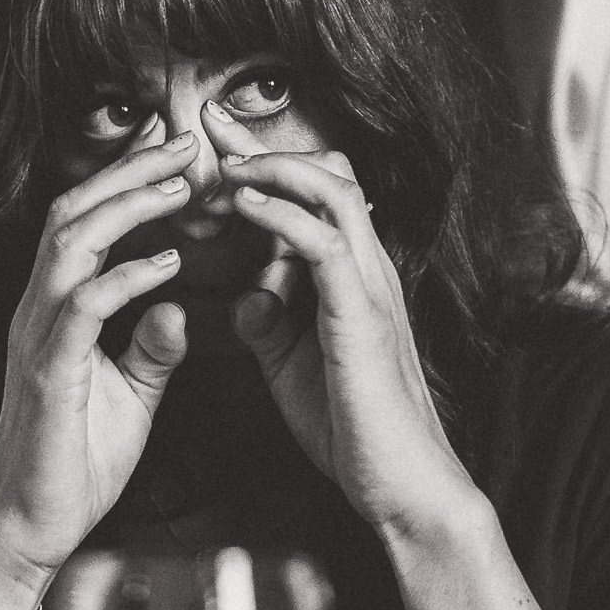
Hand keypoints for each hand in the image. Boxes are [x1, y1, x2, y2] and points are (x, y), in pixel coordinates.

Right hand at [0, 133, 196, 596]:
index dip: (129, 180)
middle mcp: (38, 311)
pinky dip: (126, 277)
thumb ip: (151, 350)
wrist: (31, 528)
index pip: (86, 222)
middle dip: (132, 170)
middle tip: (189, 141)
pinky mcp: (49, 372)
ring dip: (128, 206)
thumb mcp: (132, 397)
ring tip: (182, 183)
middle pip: (74, 212)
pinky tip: (169, 261)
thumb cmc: (76, 465)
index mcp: (56, 311)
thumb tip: (176, 308)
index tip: (181, 154)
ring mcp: (38, 337)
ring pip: (71, 242)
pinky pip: (83, 307)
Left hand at [206, 103, 480, 535]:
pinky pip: (324, 242)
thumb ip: (271, 326)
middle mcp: (367, 267)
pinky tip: (242, 205)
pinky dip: (281, 215)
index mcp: (351, 276)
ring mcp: (370, 285)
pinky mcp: (362, 314)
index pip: (314, 194)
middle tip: (209, 124)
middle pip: (326, 171)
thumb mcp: (293, 366)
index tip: (213, 140)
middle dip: (263, 145)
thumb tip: (245, 299)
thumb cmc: (351, 428)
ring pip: (332, 190)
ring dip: (271, 167)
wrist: (400, 485)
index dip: (263, 161)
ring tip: (221, 160)